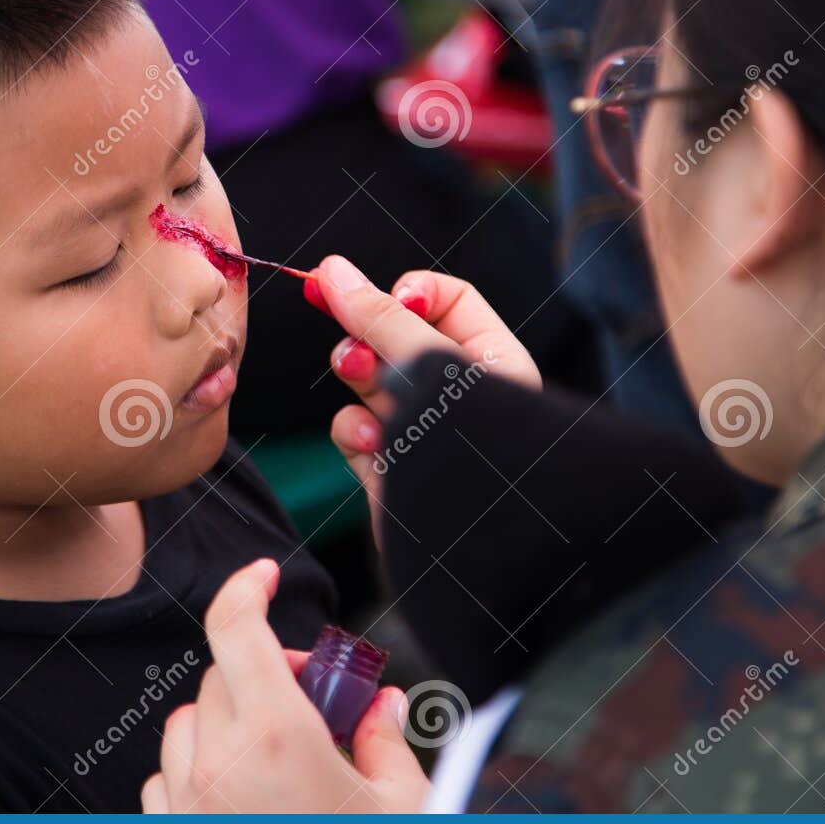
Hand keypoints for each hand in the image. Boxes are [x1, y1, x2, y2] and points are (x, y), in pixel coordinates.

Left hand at [141, 560, 428, 813]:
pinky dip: (195, 775)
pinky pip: (163, 782)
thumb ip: (386, 738)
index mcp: (276, 739)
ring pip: (186, 725)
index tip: (264, 573)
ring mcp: (186, 810)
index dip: (248, 585)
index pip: (236, 626)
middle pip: (221, 677)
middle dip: (265, 677)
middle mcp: (218, 767)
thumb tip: (382, 703)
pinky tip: (240, 801)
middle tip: (314, 711)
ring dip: (225, 724)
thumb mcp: (404, 803)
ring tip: (276, 761)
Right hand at [318, 256, 541, 529]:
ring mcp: (423, 430)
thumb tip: (331, 269)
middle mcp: (461, 392)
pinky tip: (373, 449)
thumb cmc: (472, 447)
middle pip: (394, 334)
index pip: (442, 297)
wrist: (472, 554)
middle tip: (354, 357)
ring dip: (360, 387)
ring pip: (367, 380)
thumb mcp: (428, 366)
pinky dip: (355, 435)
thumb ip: (378, 318)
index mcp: (493, 357)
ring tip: (371, 406)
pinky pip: (355, 429)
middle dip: (367, 342)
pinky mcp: (390, 468)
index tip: (376, 303)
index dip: (403, 293)